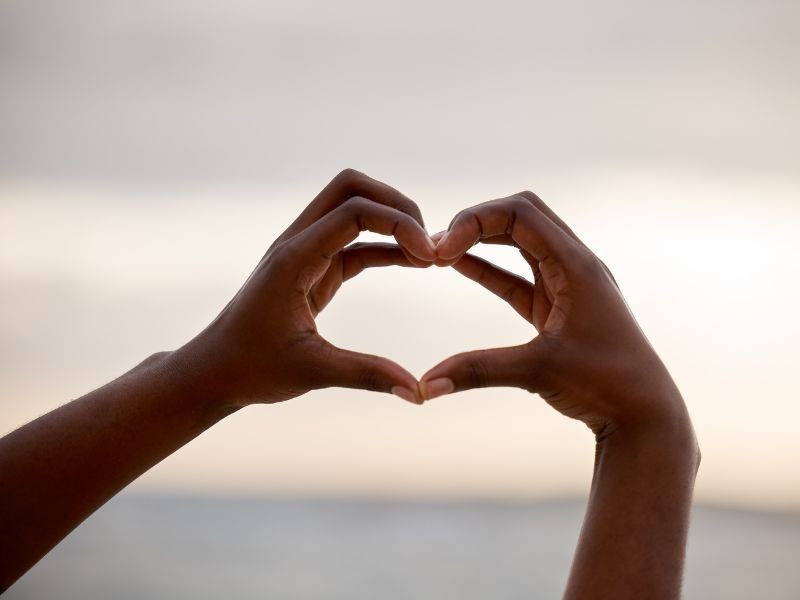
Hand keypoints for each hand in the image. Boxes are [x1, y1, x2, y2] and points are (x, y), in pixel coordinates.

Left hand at [175, 169, 436, 407]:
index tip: (429, 258)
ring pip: (353, 208)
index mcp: (294, 258)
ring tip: (428, 255)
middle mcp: (298, 243)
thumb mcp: (312, 372)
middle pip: (351, 188)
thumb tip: (417, 392)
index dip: (398, 224)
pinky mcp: (313, 268)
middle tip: (429, 241)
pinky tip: (413, 264)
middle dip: (395, 204)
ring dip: (392, 222)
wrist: (214, 371)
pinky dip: (385, 246)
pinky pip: (355, 242)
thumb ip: (367, 374)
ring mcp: (305, 252)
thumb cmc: (252, 368)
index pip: (353, 211)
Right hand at [421, 192, 687, 437]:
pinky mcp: (557, 307)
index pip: (521, 213)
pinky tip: (458, 266)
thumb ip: (478, 371)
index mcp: (576, 265)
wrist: (644, 415)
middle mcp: (574, 265)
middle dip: (477, 221)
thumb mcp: (538, 371)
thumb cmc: (605, 385)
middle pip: (521, 216)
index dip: (476, 220)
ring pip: (520, 242)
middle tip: (438, 246)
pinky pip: (517, 275)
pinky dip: (487, 268)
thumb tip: (425, 386)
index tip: (442, 250)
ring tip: (440, 252)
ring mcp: (566, 285)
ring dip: (482, 240)